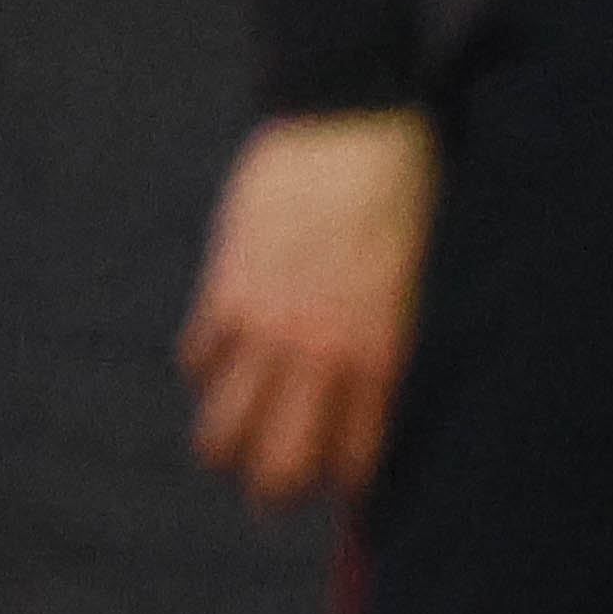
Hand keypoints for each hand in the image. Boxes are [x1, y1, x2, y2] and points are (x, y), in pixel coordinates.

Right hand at [178, 112, 434, 510]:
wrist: (349, 122)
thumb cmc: (402, 198)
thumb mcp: (414, 283)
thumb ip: (385, 344)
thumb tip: (370, 397)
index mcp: (380, 355)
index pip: (354, 459)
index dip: (343, 485)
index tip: (339, 489)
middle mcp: (319, 353)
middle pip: (278, 463)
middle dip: (275, 491)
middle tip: (275, 491)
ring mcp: (265, 324)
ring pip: (222, 427)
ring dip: (225, 446)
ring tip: (235, 446)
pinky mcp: (225, 287)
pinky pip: (199, 359)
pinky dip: (206, 371)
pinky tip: (221, 368)